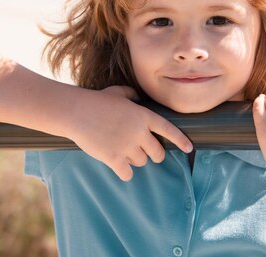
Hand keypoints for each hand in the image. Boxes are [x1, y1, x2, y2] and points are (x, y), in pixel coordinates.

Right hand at [66, 86, 192, 181]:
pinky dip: (124, 171)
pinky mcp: (114, 158)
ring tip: (124, 152)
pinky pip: (127, 174)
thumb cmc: (96, 101)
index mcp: (144, 116)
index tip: (189, 148)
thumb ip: (132, 96)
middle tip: (147, 153)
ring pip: (141, 162)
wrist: (77, 112)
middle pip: (157, 153)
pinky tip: (118, 165)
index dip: (180, 140)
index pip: (169, 130)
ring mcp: (127, 146)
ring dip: (135, 160)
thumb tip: (138, 98)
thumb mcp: (118, 92)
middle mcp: (139, 132)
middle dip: (154, 154)